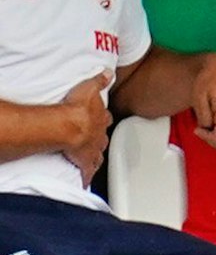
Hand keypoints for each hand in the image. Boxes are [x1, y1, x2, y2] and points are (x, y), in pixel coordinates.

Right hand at [61, 71, 111, 186]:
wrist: (68, 127)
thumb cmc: (76, 109)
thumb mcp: (90, 88)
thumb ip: (100, 81)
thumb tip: (109, 73)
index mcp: (99, 119)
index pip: (105, 118)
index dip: (103, 117)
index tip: (101, 117)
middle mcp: (99, 135)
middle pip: (102, 137)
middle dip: (100, 137)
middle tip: (95, 137)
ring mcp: (93, 150)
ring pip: (98, 154)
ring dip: (96, 155)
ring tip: (92, 157)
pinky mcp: (84, 162)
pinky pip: (88, 171)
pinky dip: (87, 175)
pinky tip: (86, 180)